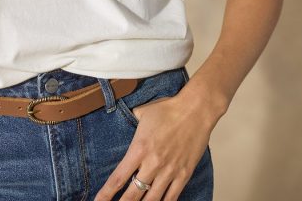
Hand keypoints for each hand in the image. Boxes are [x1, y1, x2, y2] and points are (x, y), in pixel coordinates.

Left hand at [93, 93, 214, 200]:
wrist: (195, 110)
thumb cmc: (168, 109)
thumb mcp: (142, 112)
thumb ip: (130, 122)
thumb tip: (123, 124)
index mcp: (139, 149)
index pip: (118, 178)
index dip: (106, 193)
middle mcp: (152, 164)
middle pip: (132, 195)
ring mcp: (169, 171)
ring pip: (152, 200)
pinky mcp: (184, 175)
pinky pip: (171, 198)